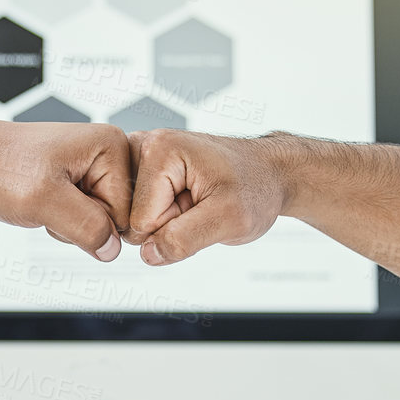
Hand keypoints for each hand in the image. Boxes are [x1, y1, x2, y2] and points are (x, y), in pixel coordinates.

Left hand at [0, 120, 132, 260]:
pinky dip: (64, 217)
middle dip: (81, 223)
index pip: (125, 212)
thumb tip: (112, 249)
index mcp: (110, 146)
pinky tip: (47, 201)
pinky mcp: (82, 179)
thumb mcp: (42, 200)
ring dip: (70, 222)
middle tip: (50, 202)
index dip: (91, 221)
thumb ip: (84, 226)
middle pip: (116, 217)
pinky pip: (86, 215)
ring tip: (44, 199)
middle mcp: (109, 153)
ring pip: (100, 221)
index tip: (61, 203)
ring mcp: (96, 167)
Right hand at [125, 129, 294, 265]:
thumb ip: (185, 238)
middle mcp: (143, 146)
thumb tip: (148, 253)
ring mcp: (141, 156)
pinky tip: (186, 198)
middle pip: (131, 217)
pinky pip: (138, 210)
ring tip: (195, 200)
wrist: (268, 173)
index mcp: (159, 150)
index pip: (141, 221)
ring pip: (133, 216)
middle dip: (166, 223)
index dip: (175, 227)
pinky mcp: (143, 168)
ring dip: (166, 219)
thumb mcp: (230, 219)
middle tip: (200, 204)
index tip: (202, 206)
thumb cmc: (255, 186)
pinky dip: (164, 213)